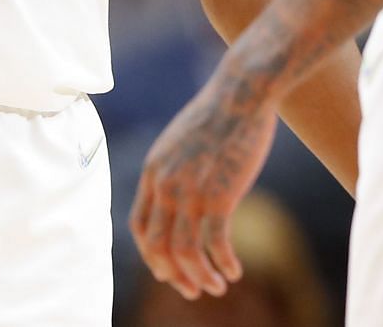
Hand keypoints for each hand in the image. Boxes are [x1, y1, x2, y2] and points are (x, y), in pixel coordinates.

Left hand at [130, 67, 277, 299]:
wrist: (242, 93)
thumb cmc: (219, 115)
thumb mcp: (182, 141)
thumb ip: (174, 168)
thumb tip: (179, 194)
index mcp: (153, 171)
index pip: (140, 226)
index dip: (151, 254)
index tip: (168, 269)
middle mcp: (165, 184)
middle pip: (157, 247)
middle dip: (174, 275)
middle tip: (193, 290)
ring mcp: (190, 190)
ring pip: (184, 252)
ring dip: (200, 277)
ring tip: (217, 287)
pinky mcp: (219, 194)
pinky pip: (215, 243)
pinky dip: (223, 263)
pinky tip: (234, 270)